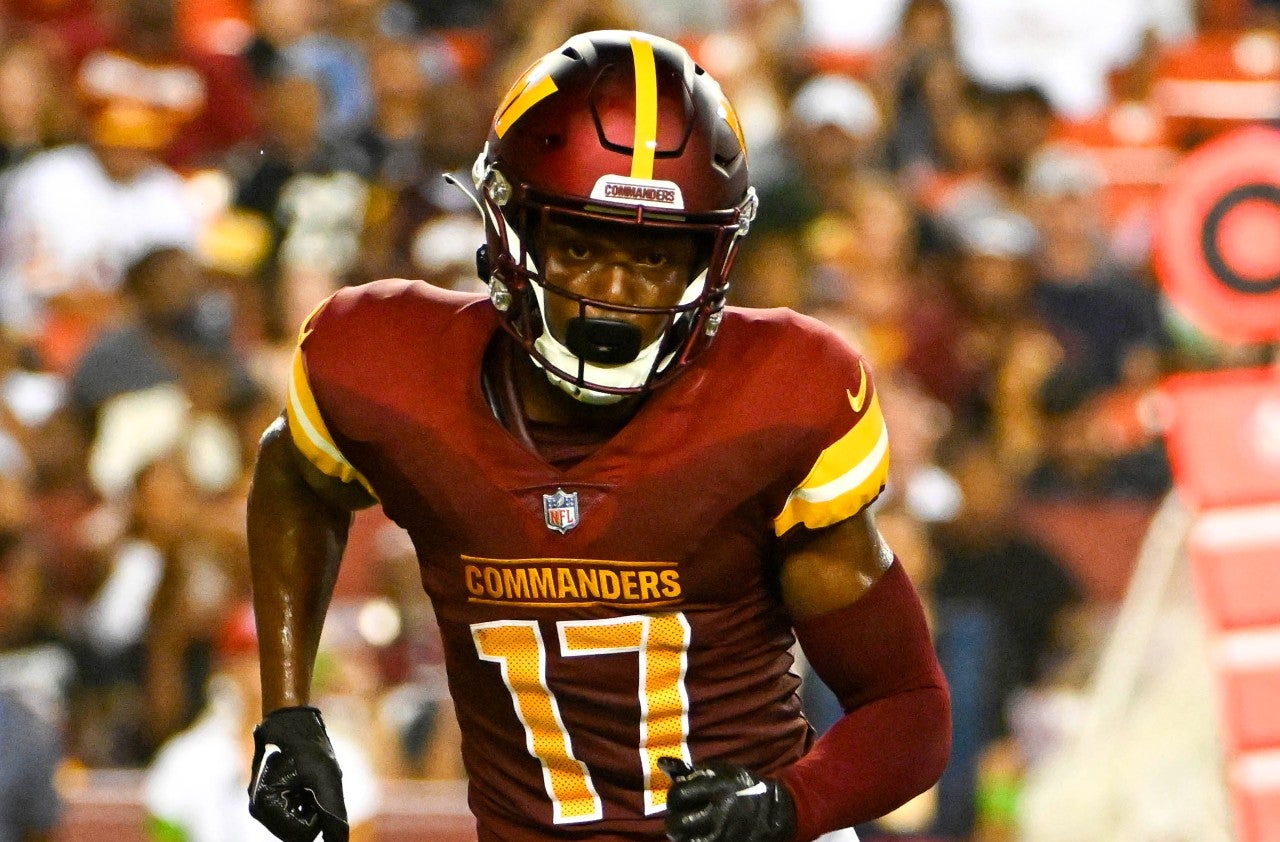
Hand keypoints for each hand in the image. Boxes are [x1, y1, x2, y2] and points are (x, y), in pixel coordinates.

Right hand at [249, 707, 349, 841]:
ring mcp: (263, 806)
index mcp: (265, 805)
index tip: (315, 789)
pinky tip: (303, 783)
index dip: (317, 816)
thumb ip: (332, 810)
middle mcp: (259, 809)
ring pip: (296, 827)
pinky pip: (294, 815)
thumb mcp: (326, 776)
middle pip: (297, 834)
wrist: (292, 723)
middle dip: (311, 812)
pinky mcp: (270, 800)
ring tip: (306, 781)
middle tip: (311, 784)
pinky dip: (304, 802)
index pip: (301, 835)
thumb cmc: (308, 746)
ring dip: (308, 807)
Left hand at [658, 756, 795, 841]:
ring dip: (685, 835)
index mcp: (716, 790)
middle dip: (675, 821)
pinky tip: (704, 833)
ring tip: (695, 827)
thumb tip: (661, 763)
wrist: (774, 813)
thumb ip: (690, 771)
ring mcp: (721, 838)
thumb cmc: (743, 787)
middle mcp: (717, 816)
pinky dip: (697, 840)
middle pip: (676, 827)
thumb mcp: (720, 771)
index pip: (678, 795)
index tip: (682, 798)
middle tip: (683, 817)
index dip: (675, 797)